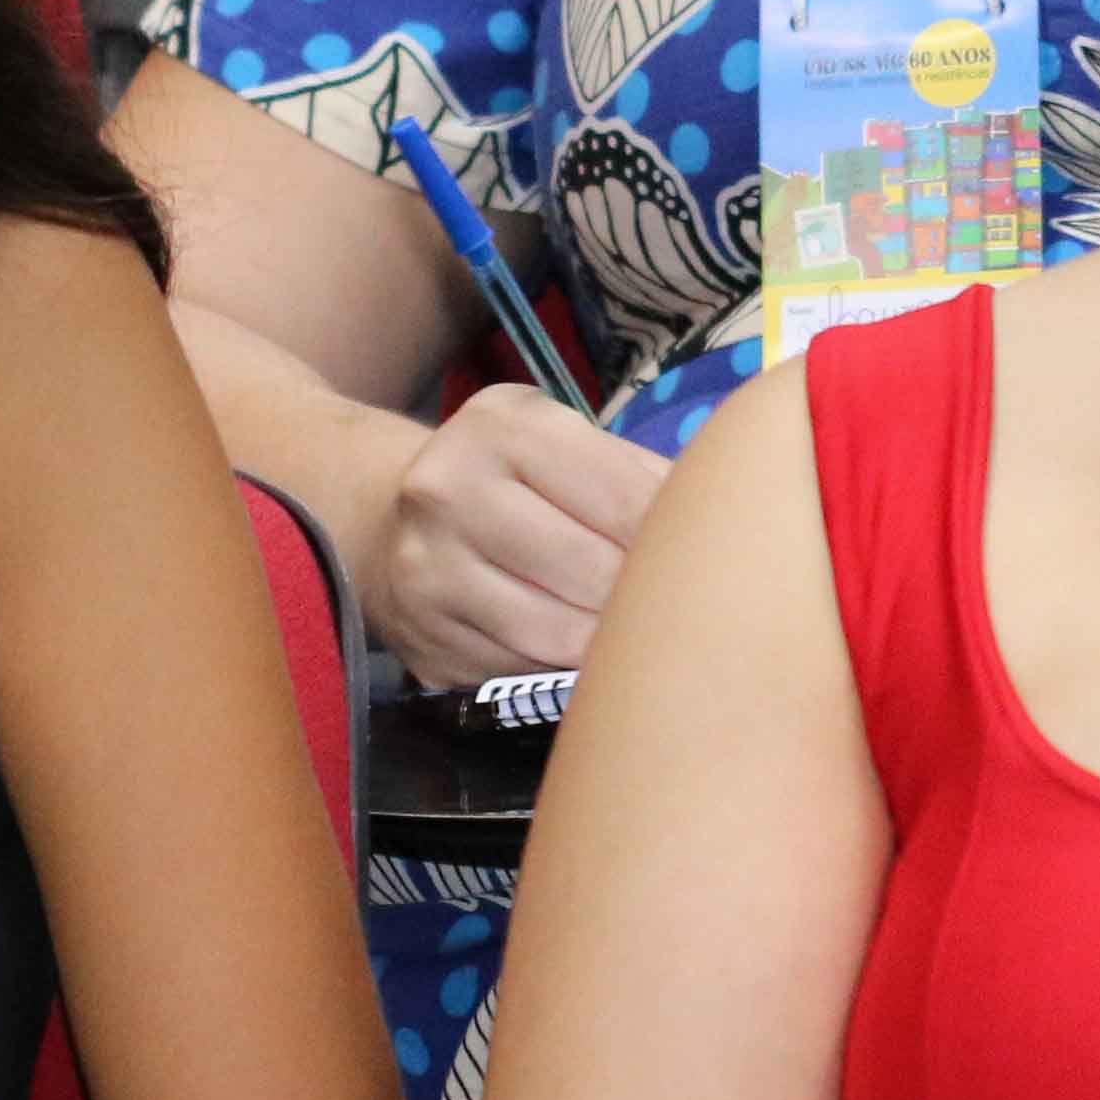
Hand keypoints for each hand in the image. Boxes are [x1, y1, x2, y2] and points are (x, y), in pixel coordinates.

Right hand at [367, 385, 671, 681]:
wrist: (377, 516)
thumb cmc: (500, 474)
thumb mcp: (553, 438)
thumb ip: (630, 472)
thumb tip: (721, 525)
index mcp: (498, 428)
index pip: (624, 496)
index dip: (673, 534)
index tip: (701, 554)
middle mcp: (448, 493)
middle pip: (592, 570)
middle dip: (642, 592)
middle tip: (674, 602)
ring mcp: (428, 573)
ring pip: (558, 633)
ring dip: (608, 639)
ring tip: (636, 631)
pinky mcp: (424, 641)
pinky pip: (522, 670)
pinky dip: (560, 666)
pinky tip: (577, 650)